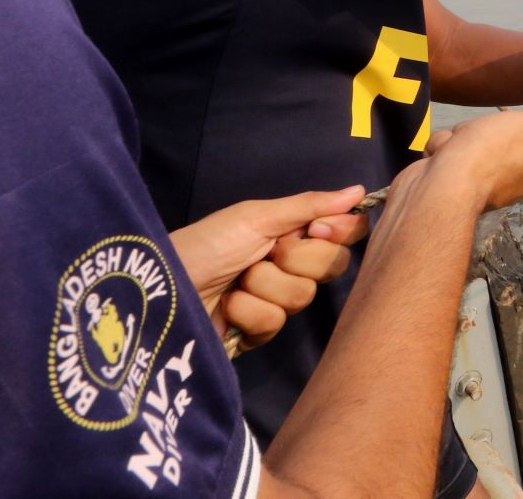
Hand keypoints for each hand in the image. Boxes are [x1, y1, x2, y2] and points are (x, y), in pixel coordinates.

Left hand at [169, 186, 369, 347]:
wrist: (162, 288)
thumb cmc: (207, 243)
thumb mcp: (257, 216)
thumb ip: (309, 206)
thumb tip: (360, 191)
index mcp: (292, 232)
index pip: (343, 233)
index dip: (339, 232)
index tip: (315, 229)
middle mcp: (289, 265)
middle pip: (333, 265)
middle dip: (296, 258)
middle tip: (265, 252)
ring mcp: (275, 301)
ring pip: (303, 295)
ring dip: (264, 284)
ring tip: (236, 281)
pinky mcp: (259, 332)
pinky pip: (276, 322)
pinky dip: (248, 310)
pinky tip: (228, 307)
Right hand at [420, 109, 522, 210]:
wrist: (445, 184)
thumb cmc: (492, 150)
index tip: (514, 124)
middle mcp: (512, 180)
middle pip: (501, 138)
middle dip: (484, 129)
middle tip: (480, 133)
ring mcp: (481, 183)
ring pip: (471, 142)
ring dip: (460, 137)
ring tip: (456, 146)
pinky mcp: (453, 183)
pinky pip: (449, 155)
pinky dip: (443, 151)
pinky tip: (441, 156)